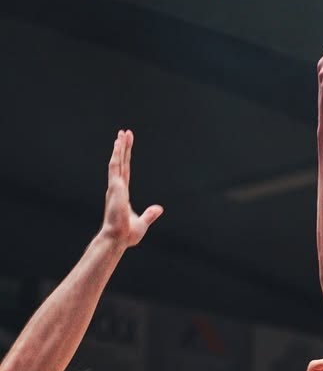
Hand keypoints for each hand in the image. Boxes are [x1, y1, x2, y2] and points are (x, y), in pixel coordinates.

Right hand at [100, 130, 162, 248]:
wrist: (118, 238)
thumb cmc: (127, 234)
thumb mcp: (142, 223)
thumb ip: (150, 214)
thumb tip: (159, 208)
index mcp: (123, 194)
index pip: (125, 172)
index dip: (125, 159)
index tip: (126, 147)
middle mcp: (117, 188)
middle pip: (121, 163)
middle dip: (122, 148)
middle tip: (124, 133)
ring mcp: (115, 186)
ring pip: (117, 161)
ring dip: (119, 147)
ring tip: (122, 133)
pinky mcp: (114, 187)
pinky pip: (115, 166)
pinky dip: (116, 154)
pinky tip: (118, 143)